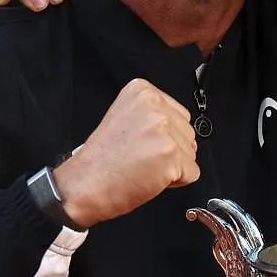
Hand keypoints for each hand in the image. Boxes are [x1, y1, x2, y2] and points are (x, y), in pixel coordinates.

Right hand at [52, 79, 199, 227]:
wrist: (84, 184)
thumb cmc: (101, 159)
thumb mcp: (125, 116)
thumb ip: (153, 115)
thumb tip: (182, 128)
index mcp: (143, 92)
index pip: (179, 115)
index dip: (164, 135)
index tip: (142, 142)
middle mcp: (155, 107)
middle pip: (188, 133)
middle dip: (171, 150)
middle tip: (141, 157)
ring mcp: (164, 131)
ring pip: (191, 153)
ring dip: (173, 165)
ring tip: (144, 166)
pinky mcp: (170, 156)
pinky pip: (192, 173)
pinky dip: (176, 181)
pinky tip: (151, 177)